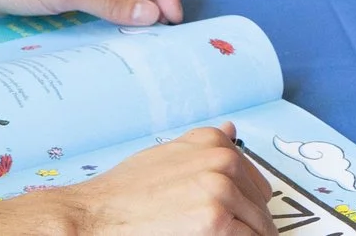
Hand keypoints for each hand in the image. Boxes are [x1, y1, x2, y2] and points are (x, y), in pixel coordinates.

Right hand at [0, 126, 270, 234]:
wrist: (94, 216)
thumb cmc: (124, 193)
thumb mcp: (166, 156)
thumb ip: (203, 147)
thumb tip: (232, 130)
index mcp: (213, 142)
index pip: (257, 183)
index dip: (247, 208)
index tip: (237, 223)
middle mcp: (223, 159)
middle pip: (261, 207)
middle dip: (250, 226)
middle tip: (227, 234)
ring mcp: (222, 189)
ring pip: (259, 228)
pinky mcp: (217, 221)